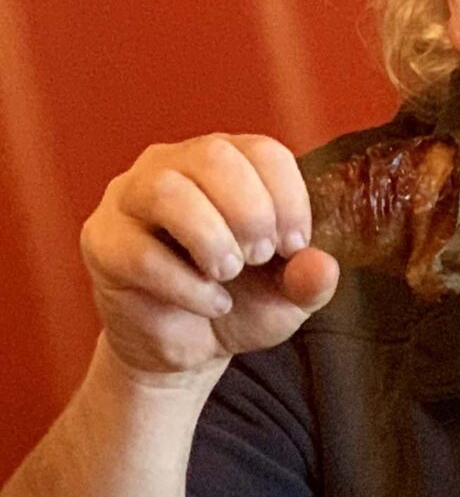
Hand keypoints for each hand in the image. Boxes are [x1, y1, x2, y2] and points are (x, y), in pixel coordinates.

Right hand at [79, 134, 339, 384]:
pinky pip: (140, 252)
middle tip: (260, 257)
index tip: (295, 245)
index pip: (262, 151)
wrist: (192, 345)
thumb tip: (320, 264)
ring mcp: (130, 198)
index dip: (288, 197)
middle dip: (250, 212)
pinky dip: (186, 284)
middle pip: (213, 156)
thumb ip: (312, 279)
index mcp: (229, 162)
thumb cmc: (243, 300)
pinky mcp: (103, 241)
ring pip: (167, 191)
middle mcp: (174, 165)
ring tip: (229, 273)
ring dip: (211, 237)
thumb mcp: (290, 295)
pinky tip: (210, 303)